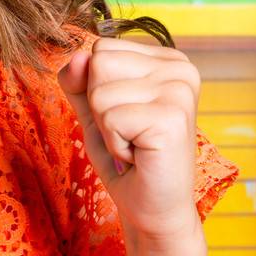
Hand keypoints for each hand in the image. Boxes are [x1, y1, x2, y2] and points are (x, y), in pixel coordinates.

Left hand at [57, 34, 202, 244]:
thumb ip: (79, 81)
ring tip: (135, 145)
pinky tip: (140, 156)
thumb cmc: (127, 158)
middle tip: (129, 133)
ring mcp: (180, 92)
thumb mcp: (94, 111)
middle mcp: (181, 69)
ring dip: (107, 129)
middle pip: (99, 64)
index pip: (101, 49)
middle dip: (100, 107)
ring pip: (100, 93)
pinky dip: (115, 144)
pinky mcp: (172, 118)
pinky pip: (110, 119)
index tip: (126, 117)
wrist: (153, 207)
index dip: (98, 89)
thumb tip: (75, 56)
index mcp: (167, 59)